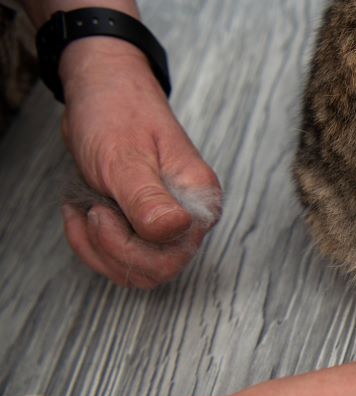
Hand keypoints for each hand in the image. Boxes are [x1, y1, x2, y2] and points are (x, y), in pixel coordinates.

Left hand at [58, 35, 220, 287]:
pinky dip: (91, 243)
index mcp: (198, 202)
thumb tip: (176, 231)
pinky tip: (82, 213)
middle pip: (155, 270)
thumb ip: (150, 200)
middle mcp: (188, 218)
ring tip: (85, 209)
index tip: (103, 211)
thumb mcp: (126, 158)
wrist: (103, 89)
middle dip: (111, 251)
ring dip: (97, 249)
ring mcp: (166, 222)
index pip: (171, 257)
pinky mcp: (144, 222)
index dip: (130, 247)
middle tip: (94, 211)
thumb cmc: (117, 113)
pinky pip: (120, 256)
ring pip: (136, 270)